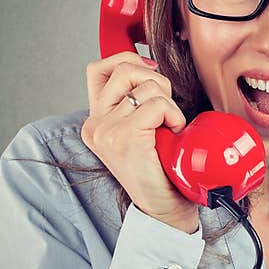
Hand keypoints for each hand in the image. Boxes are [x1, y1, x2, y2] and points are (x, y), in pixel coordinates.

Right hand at [80, 52, 200, 233]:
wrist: (164, 208)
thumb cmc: (160, 169)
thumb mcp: (141, 130)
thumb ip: (134, 103)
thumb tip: (150, 67)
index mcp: (95, 120)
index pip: (99, 68)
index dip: (128, 60)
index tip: (151, 73)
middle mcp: (95, 124)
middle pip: (125, 69)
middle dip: (155, 80)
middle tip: (165, 109)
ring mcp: (106, 130)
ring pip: (147, 87)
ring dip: (169, 103)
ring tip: (169, 128)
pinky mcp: (123, 137)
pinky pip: (157, 105)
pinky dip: (173, 114)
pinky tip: (173, 133)